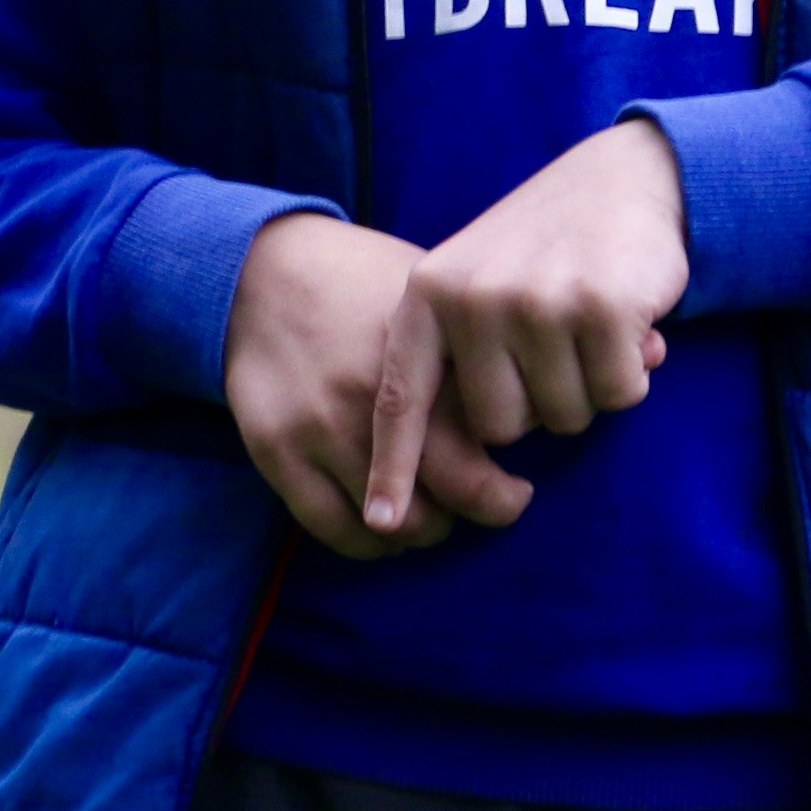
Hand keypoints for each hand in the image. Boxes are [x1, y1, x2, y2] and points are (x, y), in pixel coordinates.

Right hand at [225, 214, 523, 555]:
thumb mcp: (428, 296)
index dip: (502, 494)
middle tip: (486, 504)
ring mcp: (321, 427)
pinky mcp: (277, 448)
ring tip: (433, 512)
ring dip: (421, 530)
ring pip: (390, 526)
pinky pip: (333, 527)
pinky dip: (367, 542)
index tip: (515, 492)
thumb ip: (474, 348)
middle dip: (473, 516)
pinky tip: (382, 523)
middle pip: (440, 503)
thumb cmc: (362, 282)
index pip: (475, 460)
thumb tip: (545, 389)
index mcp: (419, 361)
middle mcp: (371, 399)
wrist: (264, 268)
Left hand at [367, 116, 686, 530]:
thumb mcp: (473, 282)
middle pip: (500, 429)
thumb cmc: (541, 247)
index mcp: (429, 295)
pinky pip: (618, 394)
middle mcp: (473, 300)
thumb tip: (442, 468)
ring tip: (586, 325)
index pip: (402, 398)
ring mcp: (534, 303)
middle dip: (537, 406)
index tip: (383, 523)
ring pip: (563, 419)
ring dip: (588, 387)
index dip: (393, 466)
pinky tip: (627, 321)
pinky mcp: (600, 308)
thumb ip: (453, 356)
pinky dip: (632, 371)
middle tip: (553, 346)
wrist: (620, 179)